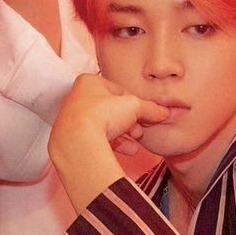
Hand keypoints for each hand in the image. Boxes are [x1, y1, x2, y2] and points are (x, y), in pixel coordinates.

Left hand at [48, 73, 170, 211]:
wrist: (78, 141)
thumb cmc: (101, 114)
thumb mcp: (134, 107)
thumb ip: (150, 109)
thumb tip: (163, 112)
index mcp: (88, 83)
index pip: (117, 91)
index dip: (134, 103)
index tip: (144, 113)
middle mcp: (77, 98)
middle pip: (110, 109)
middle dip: (129, 121)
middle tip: (140, 129)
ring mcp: (73, 119)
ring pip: (103, 125)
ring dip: (123, 134)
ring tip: (136, 142)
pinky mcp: (72, 138)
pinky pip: (96, 140)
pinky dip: (113, 144)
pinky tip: (128, 151)